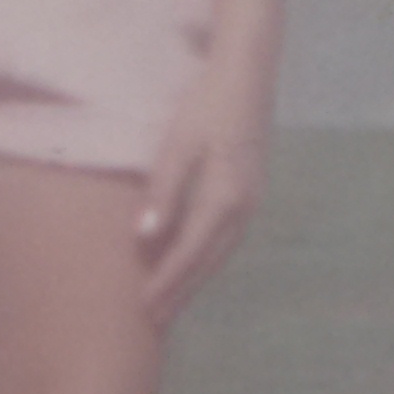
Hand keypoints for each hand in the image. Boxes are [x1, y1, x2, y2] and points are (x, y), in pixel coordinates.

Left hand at [135, 56, 270, 323]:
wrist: (246, 73)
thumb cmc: (206, 103)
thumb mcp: (177, 144)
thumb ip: (163, 192)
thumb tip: (145, 237)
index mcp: (225, 197)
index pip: (189, 253)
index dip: (165, 282)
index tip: (143, 308)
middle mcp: (243, 206)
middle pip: (207, 262)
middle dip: (181, 291)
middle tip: (155, 320)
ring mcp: (250, 200)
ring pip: (220, 252)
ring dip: (195, 278)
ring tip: (171, 300)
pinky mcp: (249, 190)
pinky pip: (225, 236)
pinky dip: (206, 256)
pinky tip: (192, 261)